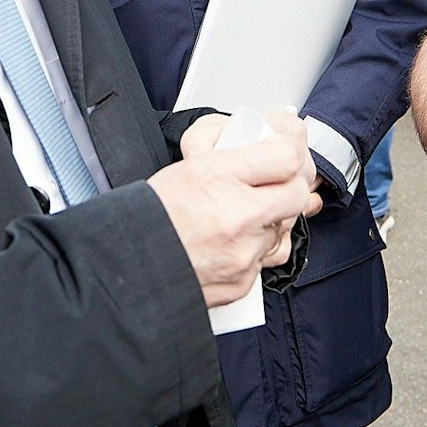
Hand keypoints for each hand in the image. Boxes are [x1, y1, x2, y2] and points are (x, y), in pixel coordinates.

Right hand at [150, 112, 320, 306]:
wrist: (131, 267)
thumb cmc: (154, 216)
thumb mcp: (191, 165)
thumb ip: (238, 152)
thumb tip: (280, 145)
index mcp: (218, 178)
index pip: (286, 155)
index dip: (288, 151)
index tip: (281, 153)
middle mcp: (236, 217)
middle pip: (296, 193)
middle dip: (288, 186)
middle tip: (270, 184)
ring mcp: (243, 253)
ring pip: (282, 229)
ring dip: (269, 220)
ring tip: (239, 215)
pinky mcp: (243, 281)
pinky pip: (266, 258)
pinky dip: (253, 249)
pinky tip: (231, 242)